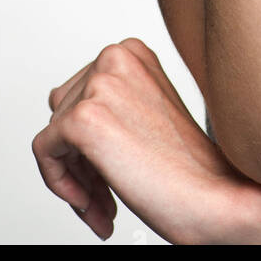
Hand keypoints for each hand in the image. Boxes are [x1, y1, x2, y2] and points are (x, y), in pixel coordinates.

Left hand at [32, 37, 260, 244]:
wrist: (216, 197)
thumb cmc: (189, 166)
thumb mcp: (143, 113)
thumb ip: (107, 100)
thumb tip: (57, 105)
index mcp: (131, 52)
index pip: (78, 91)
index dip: (88, 142)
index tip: (110, 175)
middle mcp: (115, 57)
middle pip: (61, 111)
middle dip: (79, 160)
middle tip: (105, 198)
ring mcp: (99, 84)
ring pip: (52, 134)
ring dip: (74, 178)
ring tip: (102, 208)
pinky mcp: (84, 118)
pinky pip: (44, 153)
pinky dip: (60, 185)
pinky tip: (93, 207)